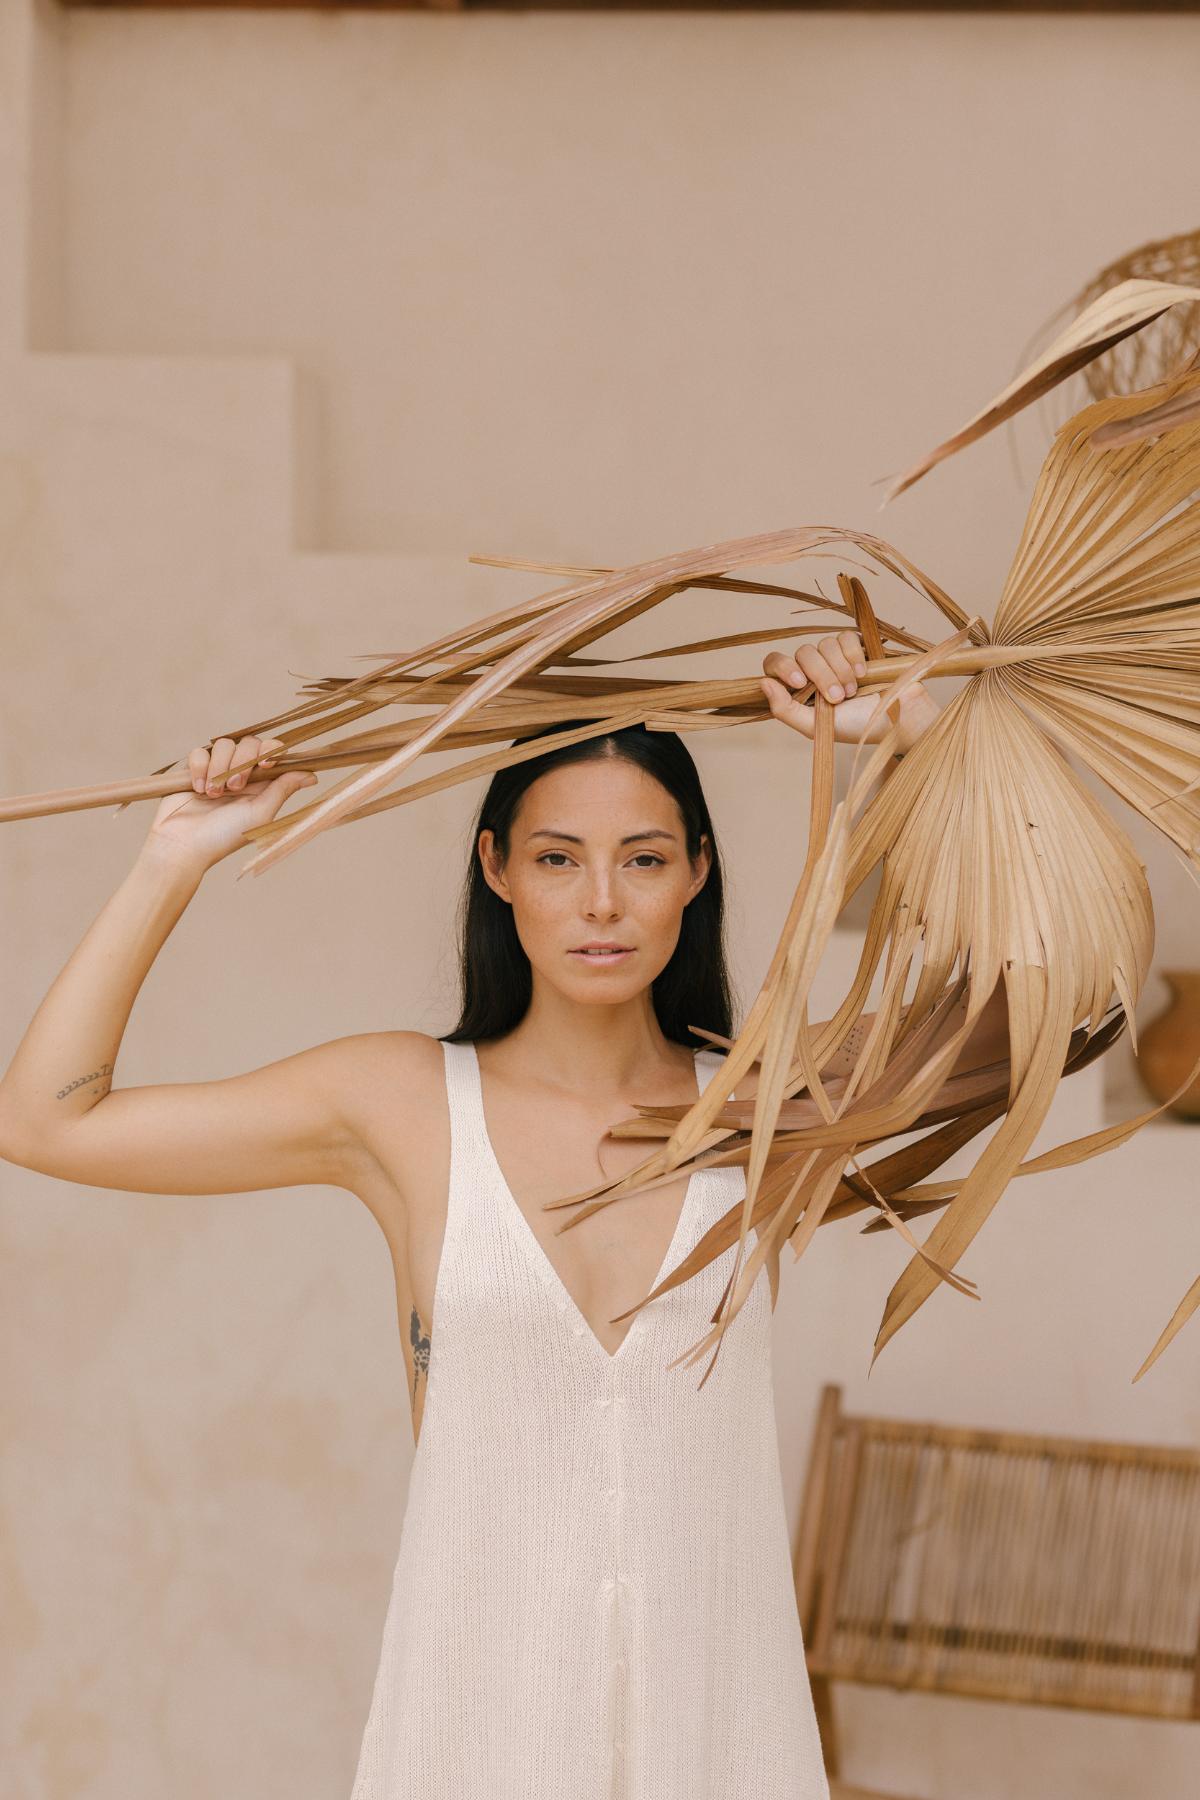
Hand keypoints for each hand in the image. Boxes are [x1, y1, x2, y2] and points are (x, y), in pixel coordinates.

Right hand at [143, 735, 318, 871]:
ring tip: (212, 794)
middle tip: (234, 788)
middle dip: (242, 762)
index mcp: (262, 784)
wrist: (183, 844)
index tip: (266, 764)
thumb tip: (312, 774)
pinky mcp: (194, 769)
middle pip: (250, 743)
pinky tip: (198, 789)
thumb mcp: (259, 814)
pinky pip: (199, 752)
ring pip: (224, 745)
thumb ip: (282, 790)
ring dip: (219, 768)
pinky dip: (199, 768)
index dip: (272, 750)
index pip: (274, 752)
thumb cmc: (224, 836)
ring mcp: (217, 769)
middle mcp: (242, 773)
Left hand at [760, 629, 938, 751]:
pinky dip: (852, 655)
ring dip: (840, 670)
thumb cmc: (857, 728)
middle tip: (839, 697)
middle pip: (803, 652)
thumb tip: (762, 683)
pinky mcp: (857, 648)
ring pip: (824, 645)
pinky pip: (845, 637)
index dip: (783, 667)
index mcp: (799, 689)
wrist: (898, 720)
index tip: (799, 682)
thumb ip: (785, 710)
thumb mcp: (815, 727)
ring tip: (853, 691)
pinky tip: (863, 674)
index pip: (775, 663)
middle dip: (821, 675)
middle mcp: (814, 670)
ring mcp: (835, 658)